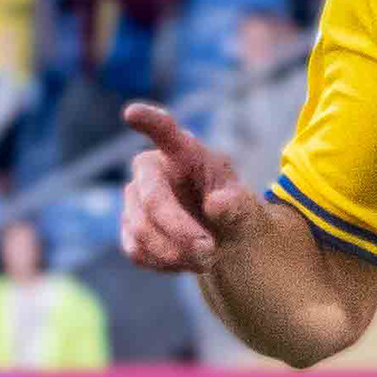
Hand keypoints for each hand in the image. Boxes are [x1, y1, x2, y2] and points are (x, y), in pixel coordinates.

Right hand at [120, 101, 252, 270]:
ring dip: (175, 252)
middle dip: (179, 230)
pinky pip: (137, 250)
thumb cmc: (233, 212)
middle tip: (210, 254)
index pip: (165, 131)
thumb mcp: (247, 211)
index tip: (132, 113)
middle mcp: (153, 170)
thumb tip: (217, 203)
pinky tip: (186, 261)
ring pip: (141, 229)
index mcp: (185, 152)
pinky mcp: (129, 228)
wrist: (222, 241)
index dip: (149, 122)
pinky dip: (164, 263)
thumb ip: (237, 207)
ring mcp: (135, 199)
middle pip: (151, 197)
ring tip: (207, 259)